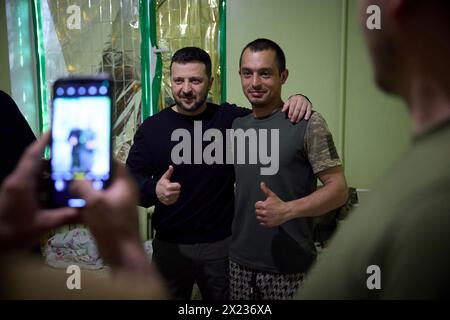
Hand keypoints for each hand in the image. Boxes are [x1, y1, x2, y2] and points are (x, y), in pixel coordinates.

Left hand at [0, 132, 78, 252]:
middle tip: (77, 153)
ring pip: (38, 174)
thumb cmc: (14, 232)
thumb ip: (65, 216)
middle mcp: (19, 181)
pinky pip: (36, 185)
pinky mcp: (19, 197)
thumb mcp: (42, 225)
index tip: (57, 130)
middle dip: (57, 157)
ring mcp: (18, 189)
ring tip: (75, 170)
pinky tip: (63, 189)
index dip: (44, 141)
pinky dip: (49, 184)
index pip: (33, 155)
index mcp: (22, 182)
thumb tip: (86, 211)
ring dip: (54, 172)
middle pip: (38, 163)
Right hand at [70, 162, 147, 272]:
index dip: (99, 157)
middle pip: (103, 177)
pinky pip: (95, 205)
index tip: (81, 154)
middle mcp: (122, 191)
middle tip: (69, 169)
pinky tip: (67, 202)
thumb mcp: (94, 202)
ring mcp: (115, 204)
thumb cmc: (111, 223)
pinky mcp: (108, 216)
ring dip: (83, 189)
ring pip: (97, 191)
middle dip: (87, 174)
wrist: (121, 252)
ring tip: (65, 184)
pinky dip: (84, 203)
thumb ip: (82, 186)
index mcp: (124, 184)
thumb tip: (72, 179)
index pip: (114, 163)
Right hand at [156, 165, 180, 204]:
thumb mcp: (164, 178)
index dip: (176, 184)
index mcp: (168, 187)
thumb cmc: (161, 184)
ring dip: (175, 193)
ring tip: (170, 191)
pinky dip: (174, 198)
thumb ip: (169, 172)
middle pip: (178, 191)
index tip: (173, 184)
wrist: (154, 192)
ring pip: (177, 196)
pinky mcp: (168, 202)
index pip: (179, 186)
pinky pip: (175, 200)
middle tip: (171, 188)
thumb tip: (171, 166)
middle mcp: (168, 194)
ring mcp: (168, 199)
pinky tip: (170, 195)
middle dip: (176, 189)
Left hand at [255, 182, 290, 227]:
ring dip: (261, 216)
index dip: (260, 204)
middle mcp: (264, 213)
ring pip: (259, 218)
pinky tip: (268, 218)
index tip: (264, 204)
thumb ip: (265, 189)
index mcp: (264, 205)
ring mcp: (267, 219)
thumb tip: (262, 184)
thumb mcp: (272, 195)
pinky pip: (262, 223)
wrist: (287, 211)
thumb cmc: (279, 203)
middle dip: (260, 210)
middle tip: (266, 209)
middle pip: (257, 212)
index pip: (256, 205)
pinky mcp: (269, 224)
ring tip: (267, 213)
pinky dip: (264, 221)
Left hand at [282, 94, 312, 122]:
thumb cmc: (294, 101)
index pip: (292, 105)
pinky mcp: (309, 105)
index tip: (289, 117)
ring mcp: (306, 102)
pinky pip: (309, 110)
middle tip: (292, 120)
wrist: (300, 97)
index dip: (291, 112)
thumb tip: (283, 111)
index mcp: (295, 98)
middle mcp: (301, 99)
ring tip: (296, 121)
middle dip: (295, 115)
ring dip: (299, 116)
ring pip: (303, 110)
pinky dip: (307, 115)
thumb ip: (285, 106)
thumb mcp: (289, 102)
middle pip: (298, 108)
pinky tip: (305, 119)